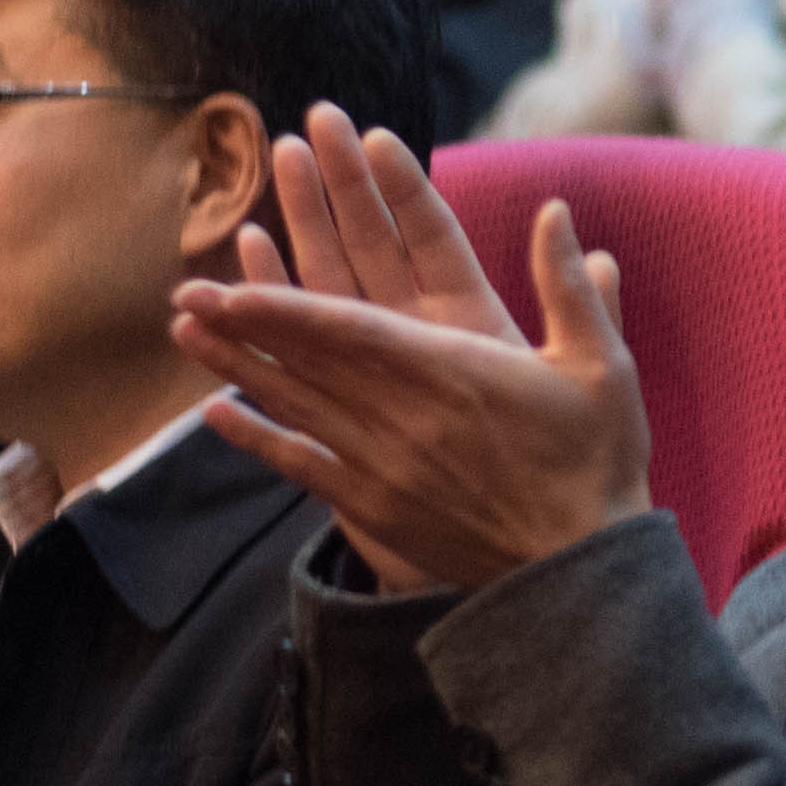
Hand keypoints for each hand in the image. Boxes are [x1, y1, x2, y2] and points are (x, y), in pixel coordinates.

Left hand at [172, 107, 646, 591]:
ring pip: (295, 405)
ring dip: (235, 368)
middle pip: (307, 361)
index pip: (351, 330)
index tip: (233, 282)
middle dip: (241, 324)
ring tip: (183, 334)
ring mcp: (384, 466)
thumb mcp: (602, 365)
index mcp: (456, 372)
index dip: (285, 306)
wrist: (579, 574)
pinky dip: (256, 439)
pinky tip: (214, 414)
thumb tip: (556, 211)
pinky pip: (303, 466)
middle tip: (184, 292)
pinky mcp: (377, 509)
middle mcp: (406, 417)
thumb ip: (571, 287)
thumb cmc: (597, 463)